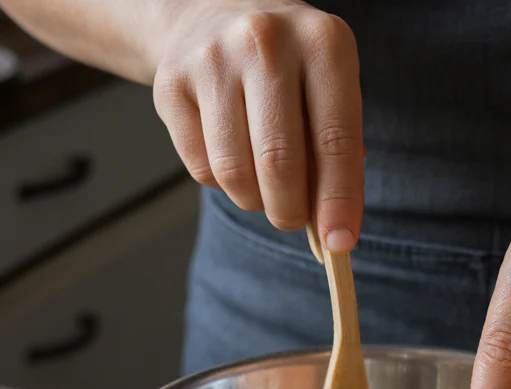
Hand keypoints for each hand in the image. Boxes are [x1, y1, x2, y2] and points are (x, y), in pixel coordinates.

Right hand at [151, 0, 362, 250]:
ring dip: (254, 200)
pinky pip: (201, 168)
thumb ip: (337, 150)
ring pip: (234, 173)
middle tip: (292, 218)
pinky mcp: (171, 84)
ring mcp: (212, 60)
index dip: (338, 200)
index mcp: (323, 42)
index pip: (336, 139)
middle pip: (280, 162)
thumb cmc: (287, 64)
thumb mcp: (328, 86)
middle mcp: (266, 43)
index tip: (339, 242)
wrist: (213, 12)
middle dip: (290, 210)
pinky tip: (232, 155)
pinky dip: (221, 182)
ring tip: (263, 186)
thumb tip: (334, 227)